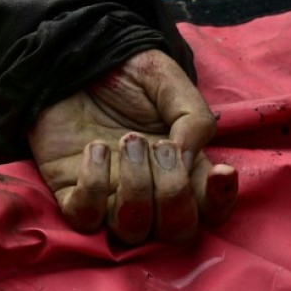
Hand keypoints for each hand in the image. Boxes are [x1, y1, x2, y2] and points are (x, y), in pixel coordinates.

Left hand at [27, 49, 237, 243]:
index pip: (211, 209)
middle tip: (159, 147)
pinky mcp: (71, 193)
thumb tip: (187, 158)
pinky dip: (94, 187)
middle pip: (177, 232)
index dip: (220, 201)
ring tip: (127, 141)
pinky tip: (96, 148)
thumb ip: (192, 118)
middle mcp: (149, 192)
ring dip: (135, 188)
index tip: (219, 172)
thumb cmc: (127, 74)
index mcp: (182, 168)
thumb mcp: (168, 82)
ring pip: (132, 231)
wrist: (76, 58)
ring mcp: (110, 197)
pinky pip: (86, 218)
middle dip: (174, 195)